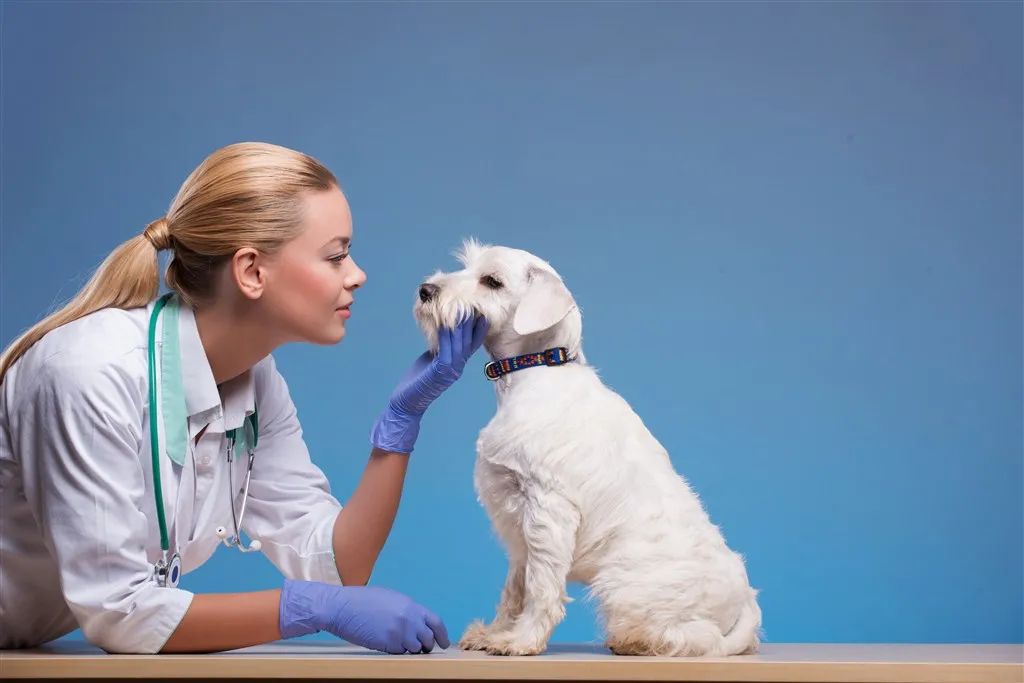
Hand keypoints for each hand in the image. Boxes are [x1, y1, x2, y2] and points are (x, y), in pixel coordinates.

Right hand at [279, 580, 449, 653]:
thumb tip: (417, 622)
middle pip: (428, 638)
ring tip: (398, 644)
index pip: (436, 622)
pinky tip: (386, 645)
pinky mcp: (389, 645)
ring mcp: (400, 633)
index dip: (442, 635)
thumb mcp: (391, 599)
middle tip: (421, 649)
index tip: (444, 643)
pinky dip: (396, 652)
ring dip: (410, 649)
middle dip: (426, 645)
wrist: (343, 608)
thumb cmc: (363, 602)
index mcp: (411, 605)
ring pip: (415, 649)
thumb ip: (407, 610)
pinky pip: (400, 654)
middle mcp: (409, 619)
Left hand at [370, 315, 487, 452]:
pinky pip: (446, 351)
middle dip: (471, 320)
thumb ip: (441, 345)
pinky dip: (445, 336)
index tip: (481, 308)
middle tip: (471, 300)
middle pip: (469, 340)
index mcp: (458, 362)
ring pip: (459, 344)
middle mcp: (458, 366)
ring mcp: (451, 370)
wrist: (406, 403)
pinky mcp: (440, 373)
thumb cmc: (417, 380)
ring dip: (460, 325)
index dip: (479, 326)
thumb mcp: (433, 358)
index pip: (474, 342)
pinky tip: (443, 323)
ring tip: (460, 306)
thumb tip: (442, 326)